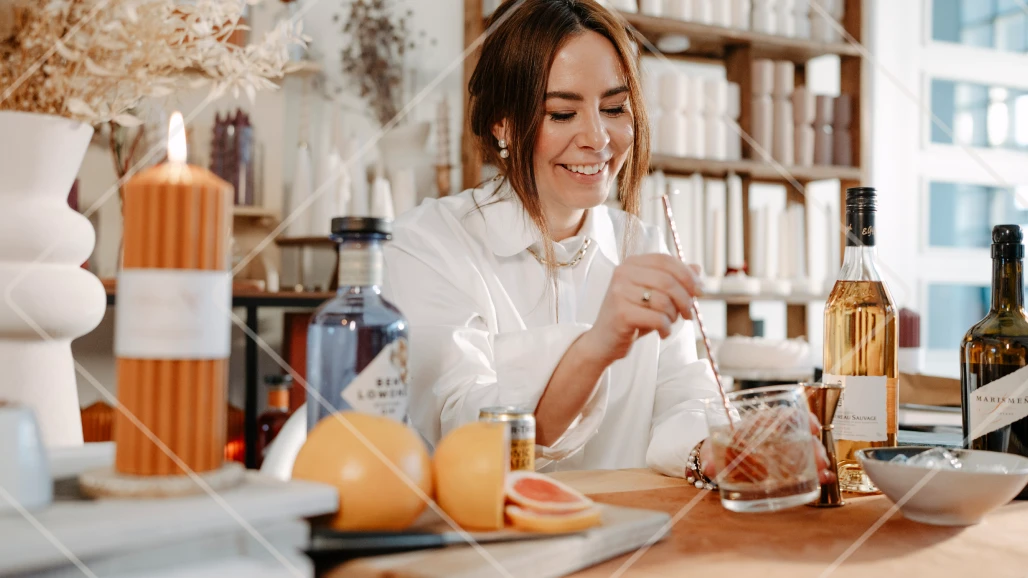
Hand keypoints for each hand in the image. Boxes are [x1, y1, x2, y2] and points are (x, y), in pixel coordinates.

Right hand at [577, 254, 703, 364]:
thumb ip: (674, 280)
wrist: (604, 341)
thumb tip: (697, 269)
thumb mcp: (654, 295)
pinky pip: (657, 318)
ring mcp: (619, 292)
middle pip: (668, 281)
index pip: (666, 261)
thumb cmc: (632, 316)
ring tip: (669, 323)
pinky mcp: (621, 313)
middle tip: (689, 314)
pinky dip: (666, 328)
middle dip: (685, 299)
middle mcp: (623, 273)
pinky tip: (663, 333)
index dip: (687, 275)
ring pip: (664, 300)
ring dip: (674, 316)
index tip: (700, 292)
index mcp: (631, 263)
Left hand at [700, 412, 835, 484]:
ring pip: (806, 448)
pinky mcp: (786, 466)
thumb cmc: (717, 449)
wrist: (717, 461)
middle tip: (819, 460)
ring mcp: (782, 449)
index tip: (809, 425)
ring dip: (817, 459)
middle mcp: (774, 433)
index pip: (780, 413)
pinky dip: (815, 472)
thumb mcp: (712, 451)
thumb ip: (710, 459)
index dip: (797, 416)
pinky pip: (805, 466)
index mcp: (757, 423)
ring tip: (823, 473)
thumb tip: (709, 467)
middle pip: (799, 433)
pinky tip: (822, 480)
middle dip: (812, 445)